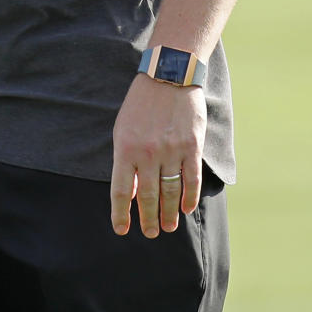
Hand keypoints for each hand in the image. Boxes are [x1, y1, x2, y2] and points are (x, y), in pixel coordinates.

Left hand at [110, 75, 205, 237]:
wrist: (167, 77)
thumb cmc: (140, 105)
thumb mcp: (123, 129)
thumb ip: (125, 160)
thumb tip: (130, 192)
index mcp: (125, 148)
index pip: (120, 190)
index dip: (121, 214)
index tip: (121, 230)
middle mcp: (147, 153)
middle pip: (147, 196)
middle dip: (148, 219)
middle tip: (151, 233)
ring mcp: (171, 151)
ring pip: (170, 192)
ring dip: (168, 213)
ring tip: (168, 226)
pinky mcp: (191, 147)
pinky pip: (191, 180)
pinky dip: (189, 197)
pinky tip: (186, 208)